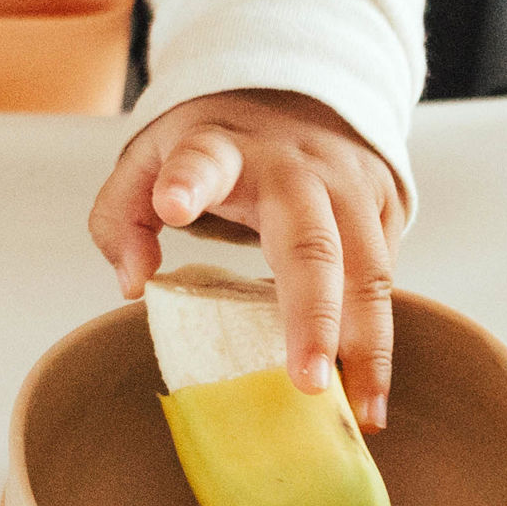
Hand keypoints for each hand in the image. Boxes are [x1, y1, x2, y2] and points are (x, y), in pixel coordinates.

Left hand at [88, 89, 403, 431]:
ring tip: (360, 411)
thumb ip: (120, 218)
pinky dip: (378, 337)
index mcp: (221, 149)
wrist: (295, 94)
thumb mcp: (148, 161)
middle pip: (311, 242)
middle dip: (312, 314)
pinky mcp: (385, 206)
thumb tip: (133, 284)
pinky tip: (368, 390)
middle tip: (307, 383)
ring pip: (369, 270)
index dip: (186, 182)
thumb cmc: (211, 147)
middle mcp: (293, 167)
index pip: (200, 160)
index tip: (171, 207)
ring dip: (366, 345)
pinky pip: (386, 279)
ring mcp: (349, 186)